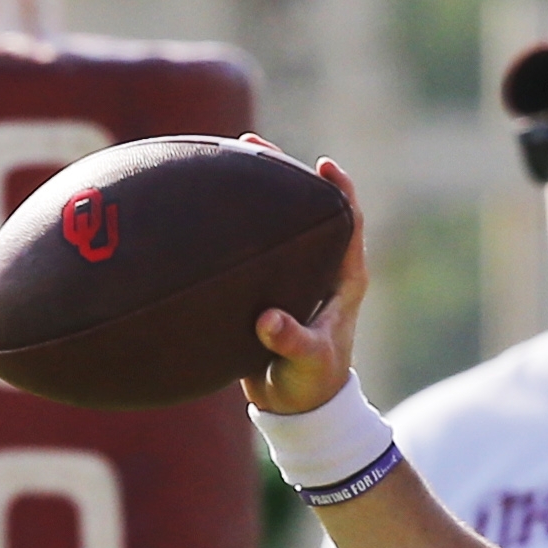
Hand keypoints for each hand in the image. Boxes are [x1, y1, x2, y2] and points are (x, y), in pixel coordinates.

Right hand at [240, 139, 367, 415]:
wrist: (295, 406)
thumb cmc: (310, 383)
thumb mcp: (306, 362)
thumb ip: (291, 341)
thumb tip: (269, 319)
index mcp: (343, 279)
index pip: (349, 222)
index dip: (340, 190)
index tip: (323, 164)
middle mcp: (321, 269)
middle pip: (307, 208)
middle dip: (283, 172)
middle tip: (251, 142)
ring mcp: (293, 274)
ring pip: (277, 221)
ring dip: (254, 190)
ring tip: (222, 156)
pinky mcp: (267, 285)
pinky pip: (251, 243)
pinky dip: (231, 222)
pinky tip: (198, 205)